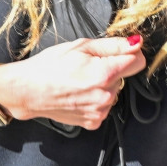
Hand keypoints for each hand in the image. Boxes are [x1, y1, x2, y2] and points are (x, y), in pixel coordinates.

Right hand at [0, 34, 145, 128]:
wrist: (28, 90)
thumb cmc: (50, 65)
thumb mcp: (81, 46)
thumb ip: (114, 45)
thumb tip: (137, 43)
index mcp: (105, 73)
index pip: (138, 62)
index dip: (129, 54)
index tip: (118, 52)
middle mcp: (106, 95)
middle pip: (124, 76)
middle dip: (112, 69)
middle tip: (88, 66)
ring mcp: (100, 111)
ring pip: (115, 91)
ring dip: (103, 85)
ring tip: (80, 80)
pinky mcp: (93, 122)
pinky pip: (105, 106)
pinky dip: (96, 99)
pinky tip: (79, 94)